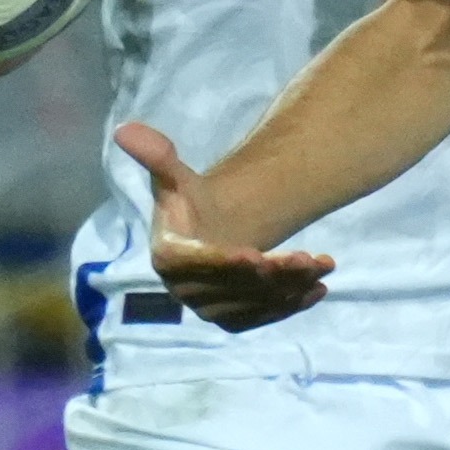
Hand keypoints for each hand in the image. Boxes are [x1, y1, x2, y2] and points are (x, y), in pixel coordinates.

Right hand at [121, 121, 335, 327]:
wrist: (209, 229)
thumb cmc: (191, 201)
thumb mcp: (176, 175)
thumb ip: (157, 156)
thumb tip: (126, 129)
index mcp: (167, 257)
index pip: (194, 264)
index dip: (223, 263)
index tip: (256, 254)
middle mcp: (183, 291)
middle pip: (230, 288)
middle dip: (272, 275)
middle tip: (308, 256)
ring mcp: (208, 309)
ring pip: (252, 304)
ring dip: (290, 288)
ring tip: (322, 265)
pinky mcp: (231, 320)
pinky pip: (263, 318)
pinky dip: (292, 306)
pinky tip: (319, 287)